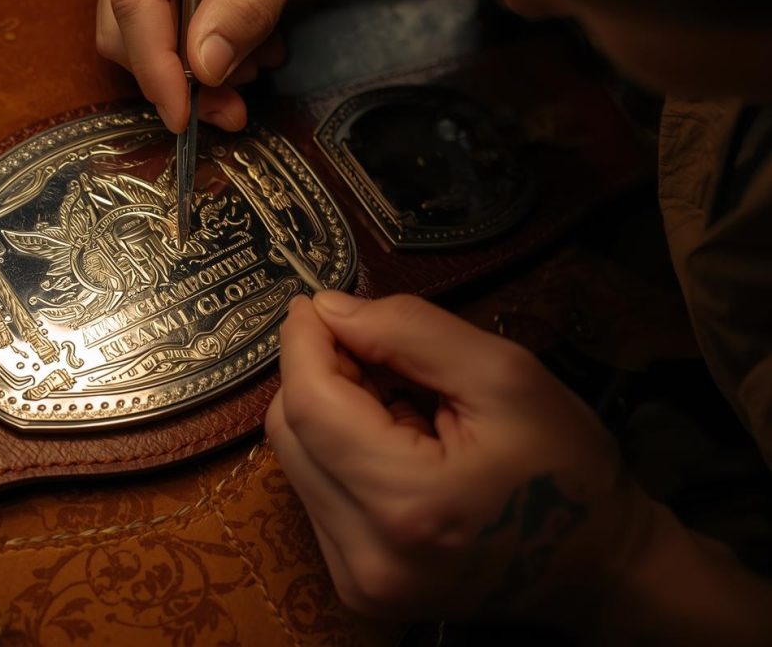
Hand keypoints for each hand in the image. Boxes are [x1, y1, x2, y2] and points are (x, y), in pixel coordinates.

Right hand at [96, 0, 371, 132]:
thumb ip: (248, 0)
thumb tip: (203, 67)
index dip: (155, 64)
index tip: (182, 115)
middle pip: (123, 21)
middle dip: (173, 76)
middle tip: (232, 107)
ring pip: (136, 32)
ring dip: (191, 69)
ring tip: (254, 63)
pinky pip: (160, 25)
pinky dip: (199, 52)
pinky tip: (246, 46)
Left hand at [266, 291, 663, 627]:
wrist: (599, 568)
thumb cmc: (566, 471)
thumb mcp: (507, 377)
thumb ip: (410, 333)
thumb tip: (329, 310)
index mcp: (408, 504)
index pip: (311, 406)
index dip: (304, 345)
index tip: (316, 305)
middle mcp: (366, 555)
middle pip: (292, 433)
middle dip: (319, 376)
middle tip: (373, 352)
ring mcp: (357, 579)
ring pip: (297, 462)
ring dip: (330, 415)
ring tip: (397, 403)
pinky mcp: (355, 585)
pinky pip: (318, 495)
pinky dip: (341, 456)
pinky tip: (394, 446)